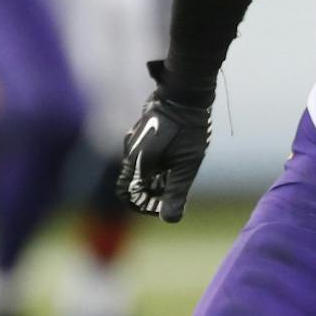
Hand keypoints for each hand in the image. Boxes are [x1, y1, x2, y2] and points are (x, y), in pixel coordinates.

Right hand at [117, 62, 211, 221]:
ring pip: (138, 168)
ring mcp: (134, 140)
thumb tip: (169, 220)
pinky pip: (143, 154)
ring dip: (154, 178)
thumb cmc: (187, 130)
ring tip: (177, 172)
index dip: (142, 205)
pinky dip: (156, 164)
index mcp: (137, 162)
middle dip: (151, 192)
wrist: (185, 95)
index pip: (127, 194)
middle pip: (133, 183)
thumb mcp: (186, 165)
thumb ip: (176, 193)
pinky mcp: (142, 132)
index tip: (161, 205)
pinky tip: (175, 157)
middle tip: (173, 189)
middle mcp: (130, 151)